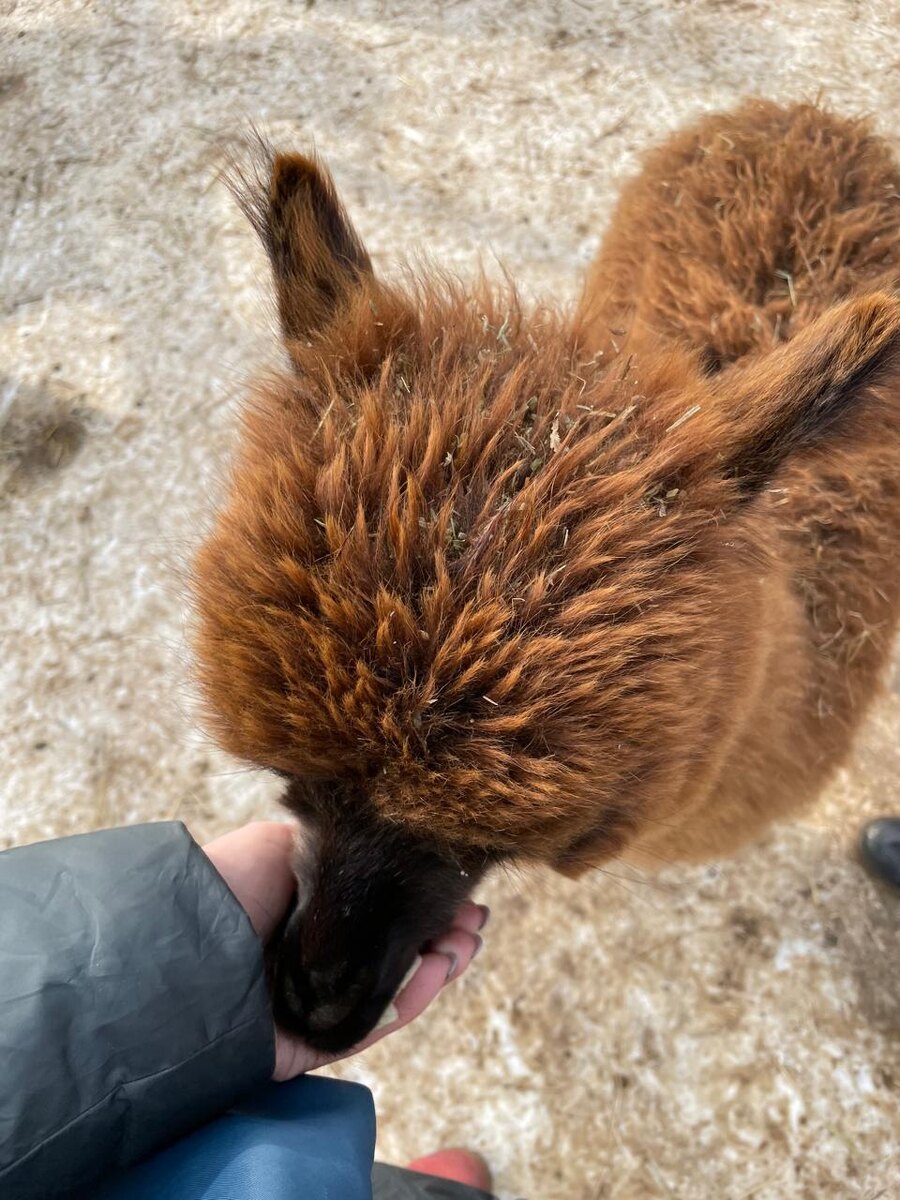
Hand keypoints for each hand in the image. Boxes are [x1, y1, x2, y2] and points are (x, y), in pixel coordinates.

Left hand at [202, 822, 485, 1080]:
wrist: (185, 948)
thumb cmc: (227, 888)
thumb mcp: (283, 844)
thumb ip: (335, 848)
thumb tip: (386, 844)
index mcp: (308, 914)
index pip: (377, 911)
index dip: (420, 900)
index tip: (458, 885)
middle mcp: (315, 958)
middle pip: (392, 950)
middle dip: (439, 932)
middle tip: (474, 916)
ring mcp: (317, 1001)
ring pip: (393, 988)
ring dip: (438, 964)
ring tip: (468, 940)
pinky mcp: (316, 1041)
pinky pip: (375, 1022)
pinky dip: (413, 998)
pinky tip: (440, 966)